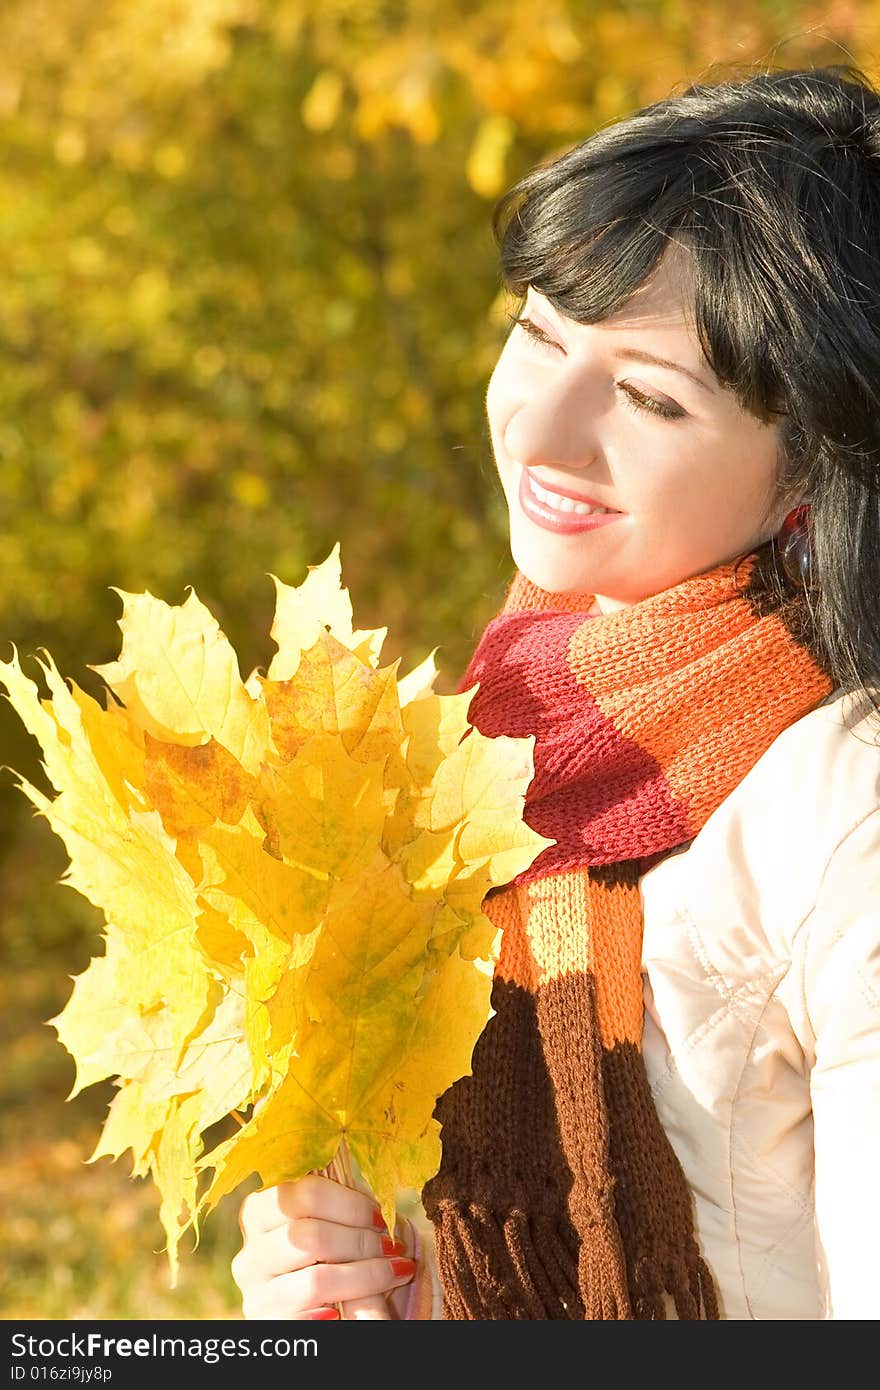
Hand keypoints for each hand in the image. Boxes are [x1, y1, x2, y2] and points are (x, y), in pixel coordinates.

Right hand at [232, 1173, 417, 1319]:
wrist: (325, 1314)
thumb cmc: (335, 1258)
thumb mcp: (337, 1225)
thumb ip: (348, 1207)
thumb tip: (376, 1201)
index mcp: (261, 1214)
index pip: (305, 1193)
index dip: (350, 1204)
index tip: (380, 1217)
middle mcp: (251, 1253)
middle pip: (309, 1235)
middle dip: (360, 1241)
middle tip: (392, 1248)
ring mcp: (257, 1294)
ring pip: (316, 1280)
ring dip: (365, 1276)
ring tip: (393, 1272)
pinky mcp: (269, 1326)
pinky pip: (312, 1319)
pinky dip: (338, 1312)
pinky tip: (357, 1309)